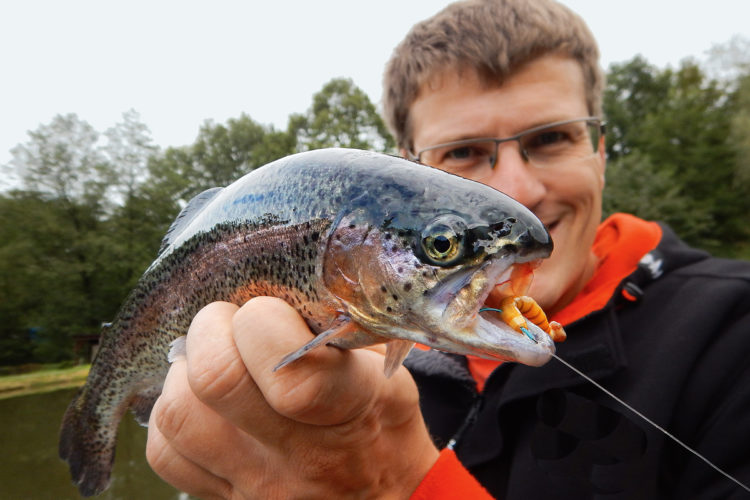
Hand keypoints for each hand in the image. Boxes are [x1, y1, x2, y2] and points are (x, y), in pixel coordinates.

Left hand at [146, 298, 439, 498]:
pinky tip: (206, 406)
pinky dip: (174, 416)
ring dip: (185, 372)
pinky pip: (165, 453)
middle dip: (211, 330)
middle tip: (231, 326)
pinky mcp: (225, 499)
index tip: (269, 312)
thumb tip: (282, 285)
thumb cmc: (383, 423)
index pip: (289, 369)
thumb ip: (340, 329)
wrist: (385, 499)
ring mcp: (257, 484)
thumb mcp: (385, 370)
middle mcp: (300, 455)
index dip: (264, 321)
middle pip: (215, 381)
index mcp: (351, 409)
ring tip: (215, 362)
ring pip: (176, 414)